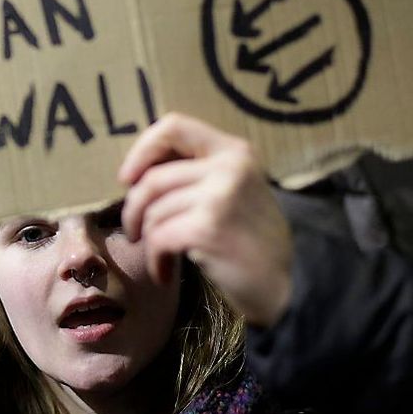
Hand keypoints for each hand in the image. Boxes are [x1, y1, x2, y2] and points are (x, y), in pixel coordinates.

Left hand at [118, 113, 292, 327]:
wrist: (285, 287)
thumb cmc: (248, 241)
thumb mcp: (231, 191)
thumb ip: (194, 173)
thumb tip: (134, 172)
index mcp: (234, 150)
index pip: (174, 126)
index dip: (142, 150)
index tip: (127, 178)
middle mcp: (230, 166)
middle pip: (153, 178)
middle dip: (134, 210)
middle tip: (135, 232)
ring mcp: (221, 196)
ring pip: (153, 211)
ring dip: (148, 240)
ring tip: (160, 258)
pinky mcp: (209, 227)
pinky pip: (159, 238)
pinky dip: (156, 260)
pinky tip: (165, 273)